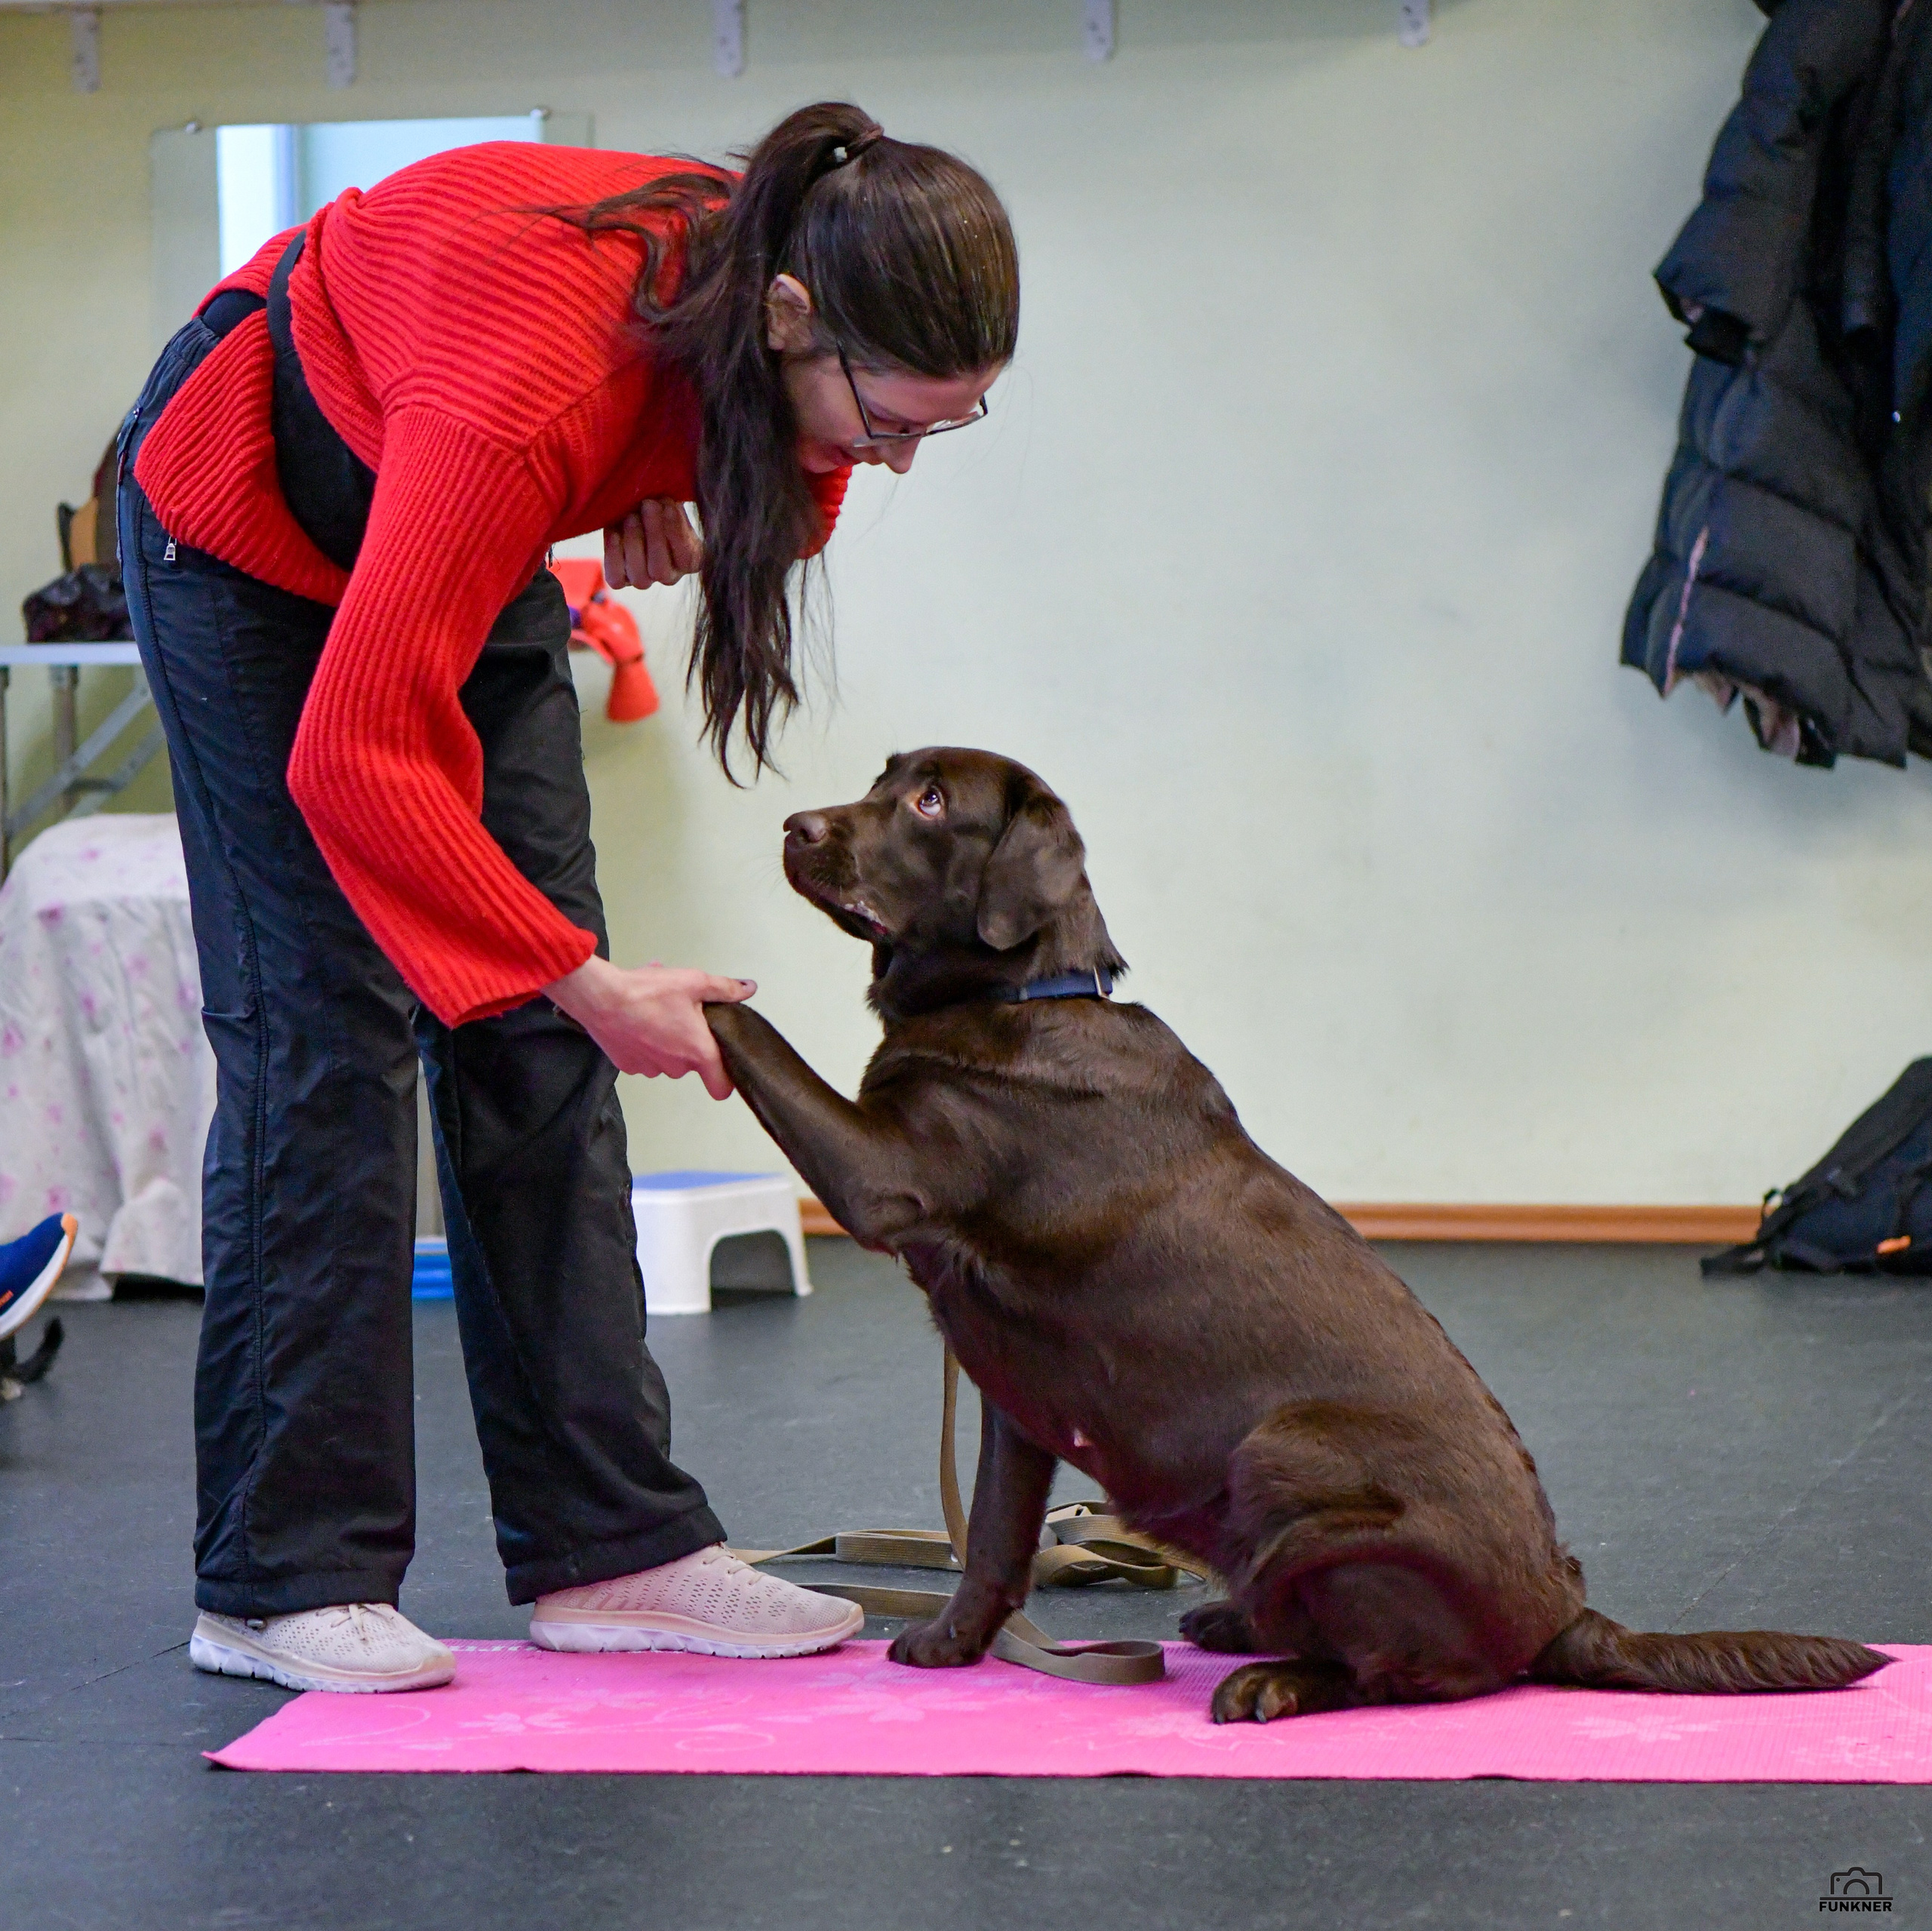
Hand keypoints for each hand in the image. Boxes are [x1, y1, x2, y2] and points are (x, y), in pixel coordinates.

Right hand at [545, 955, 753, 1098]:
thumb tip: (749, 989)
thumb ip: (725, 988)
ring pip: (667, 1060)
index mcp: (698, 1051)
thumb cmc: (647, 992)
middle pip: (692, 1064)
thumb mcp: (694, 982)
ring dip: (666, 1041)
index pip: (721, 1088)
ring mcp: (651, 1069)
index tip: (722, 1065)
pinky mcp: (629, 1066)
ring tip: (657, 1012)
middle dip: (689, 1042)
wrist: (601, 998)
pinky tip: (639, 1021)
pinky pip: (645, 1059)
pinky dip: (645, 1043)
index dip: (726, 1079)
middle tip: (681, 1015)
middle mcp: (676, 1067)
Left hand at [604, 499, 701, 588]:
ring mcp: (644, 581)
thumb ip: (673, 505)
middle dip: (654, 534)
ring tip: (630, 516)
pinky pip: (616, 579)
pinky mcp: (621, 580)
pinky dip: (614, 555)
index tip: (669, 504)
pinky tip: (614, 532)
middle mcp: (669, 576)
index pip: (687, 557)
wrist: (634, 508)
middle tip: (648, 504)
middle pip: (661, 570)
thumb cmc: (658, 503)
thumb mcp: (670, 502)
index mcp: (691, 561)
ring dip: (634, 543)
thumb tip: (666, 498)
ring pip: (640, 577)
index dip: (677, 531)